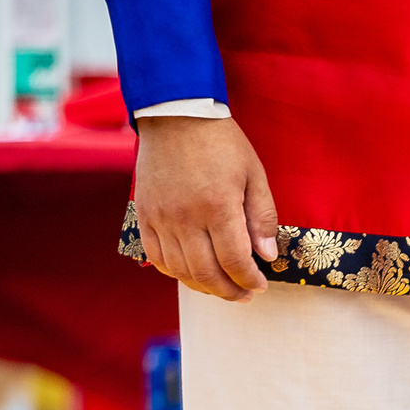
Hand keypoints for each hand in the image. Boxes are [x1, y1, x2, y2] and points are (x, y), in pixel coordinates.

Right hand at [131, 115, 278, 300]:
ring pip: (179, 270)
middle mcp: (185, 217)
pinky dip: (174, 272)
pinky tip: (191, 273)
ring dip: (203, 286)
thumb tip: (266, 256)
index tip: (261, 286)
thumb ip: (262, 218)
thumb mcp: (254, 175)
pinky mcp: (143, 214)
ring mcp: (160, 217)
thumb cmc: (221, 143)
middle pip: (206, 272)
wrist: (175, 113)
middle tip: (245, 295)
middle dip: (229, 292)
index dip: (250, 280)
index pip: (235, 260)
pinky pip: (155, 255)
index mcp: (218, 206)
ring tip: (222, 288)